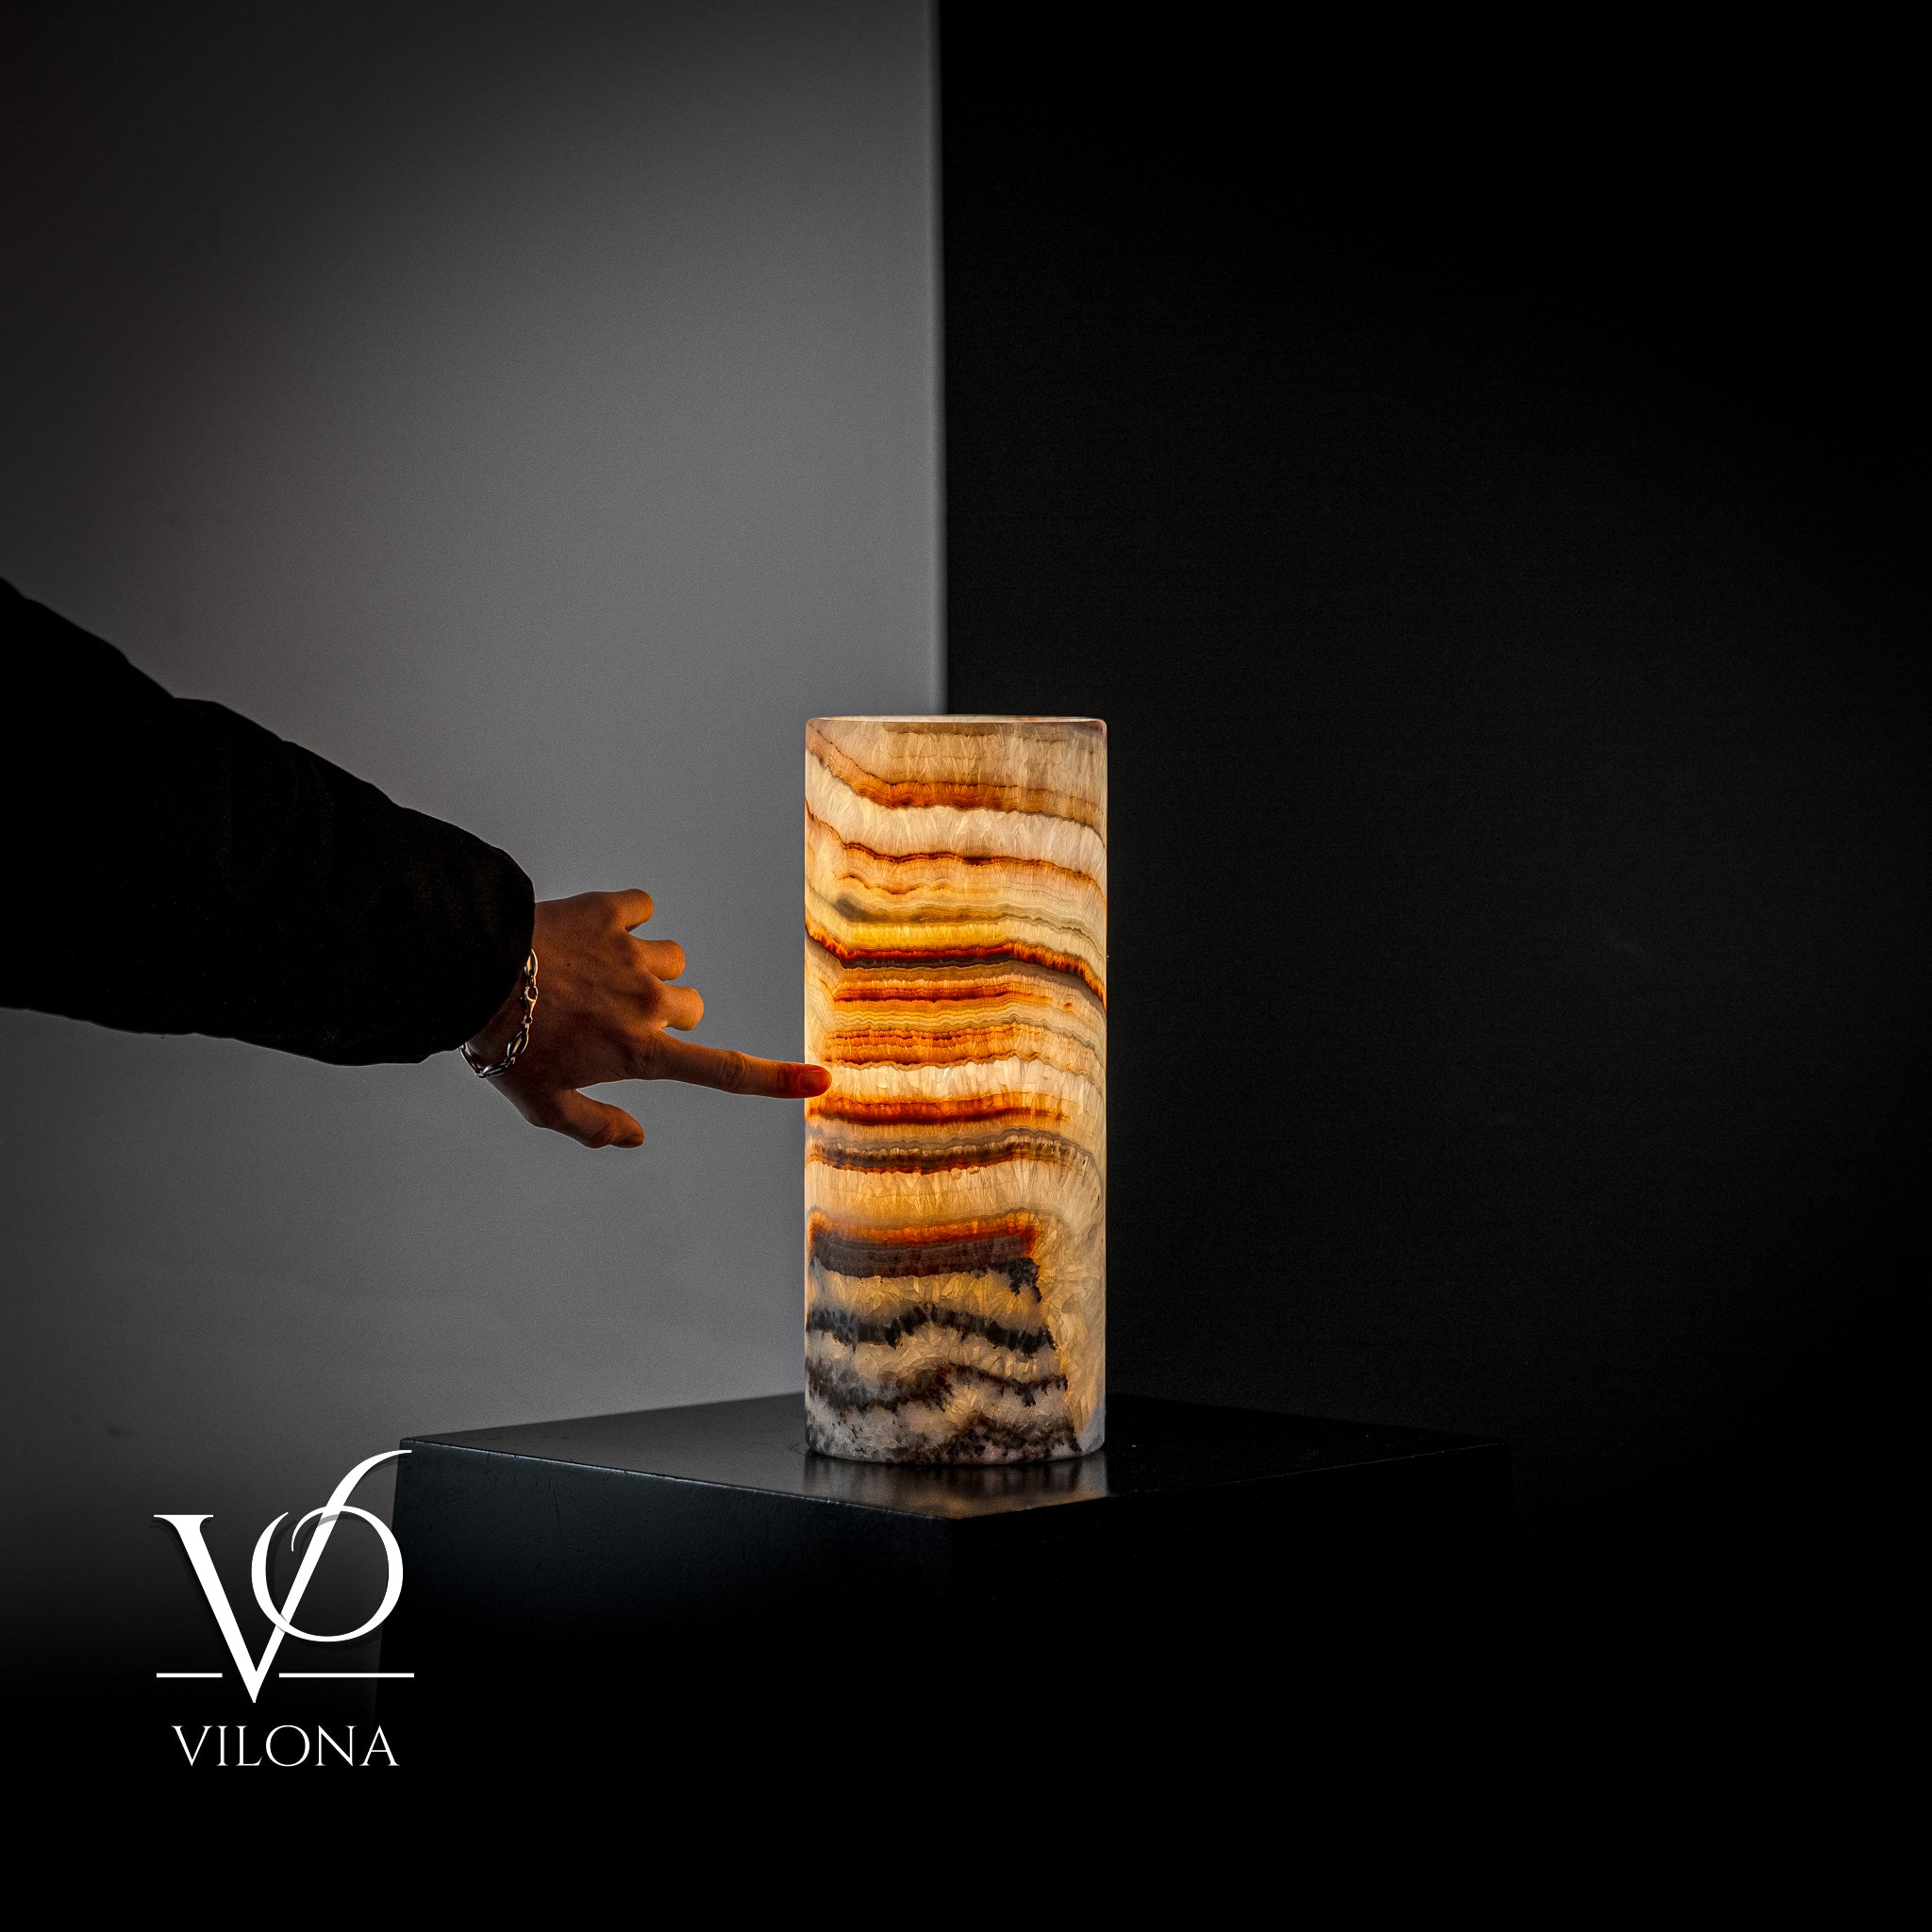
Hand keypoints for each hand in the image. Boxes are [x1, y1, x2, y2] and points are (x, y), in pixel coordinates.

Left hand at [464, 889, 828, 1148]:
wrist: (472, 971)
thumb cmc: (505, 1044)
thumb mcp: (543, 1105)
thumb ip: (595, 1126)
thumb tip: (638, 1137)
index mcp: (641, 1053)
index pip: (723, 1071)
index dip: (775, 1079)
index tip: (821, 1080)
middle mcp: (651, 1003)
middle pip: (692, 1006)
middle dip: (667, 1012)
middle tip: (613, 1015)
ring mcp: (634, 954)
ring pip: (670, 958)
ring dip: (646, 965)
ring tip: (594, 972)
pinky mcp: (611, 911)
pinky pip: (641, 907)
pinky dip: (625, 917)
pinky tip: (591, 930)